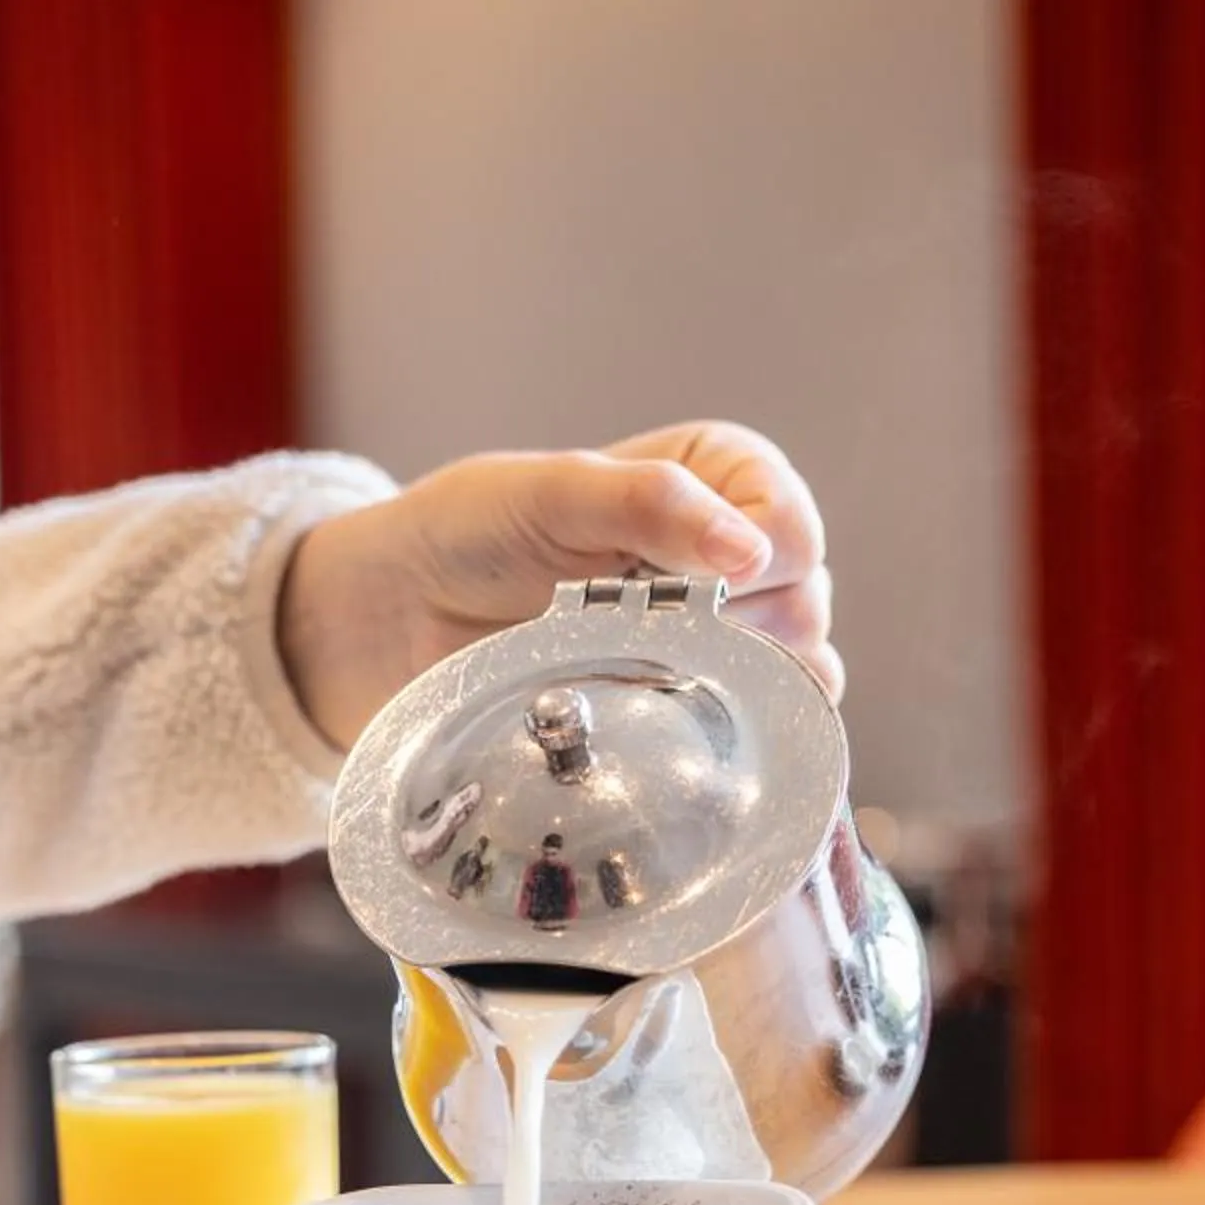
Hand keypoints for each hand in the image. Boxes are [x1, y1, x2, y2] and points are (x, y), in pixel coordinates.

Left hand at [276, 421, 836, 748]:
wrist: (400, 617)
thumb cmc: (468, 533)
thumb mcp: (550, 494)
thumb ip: (649, 505)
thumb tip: (750, 551)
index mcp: (720, 475)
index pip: (793, 528)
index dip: (755, 566)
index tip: (687, 589)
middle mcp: (737, 549)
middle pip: (805, 605)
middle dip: (735, 628)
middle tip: (642, 633)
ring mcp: (723, 632)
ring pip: (798, 670)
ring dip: (732, 683)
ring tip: (641, 673)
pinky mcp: (695, 700)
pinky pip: (761, 726)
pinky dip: (730, 729)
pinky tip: (666, 719)